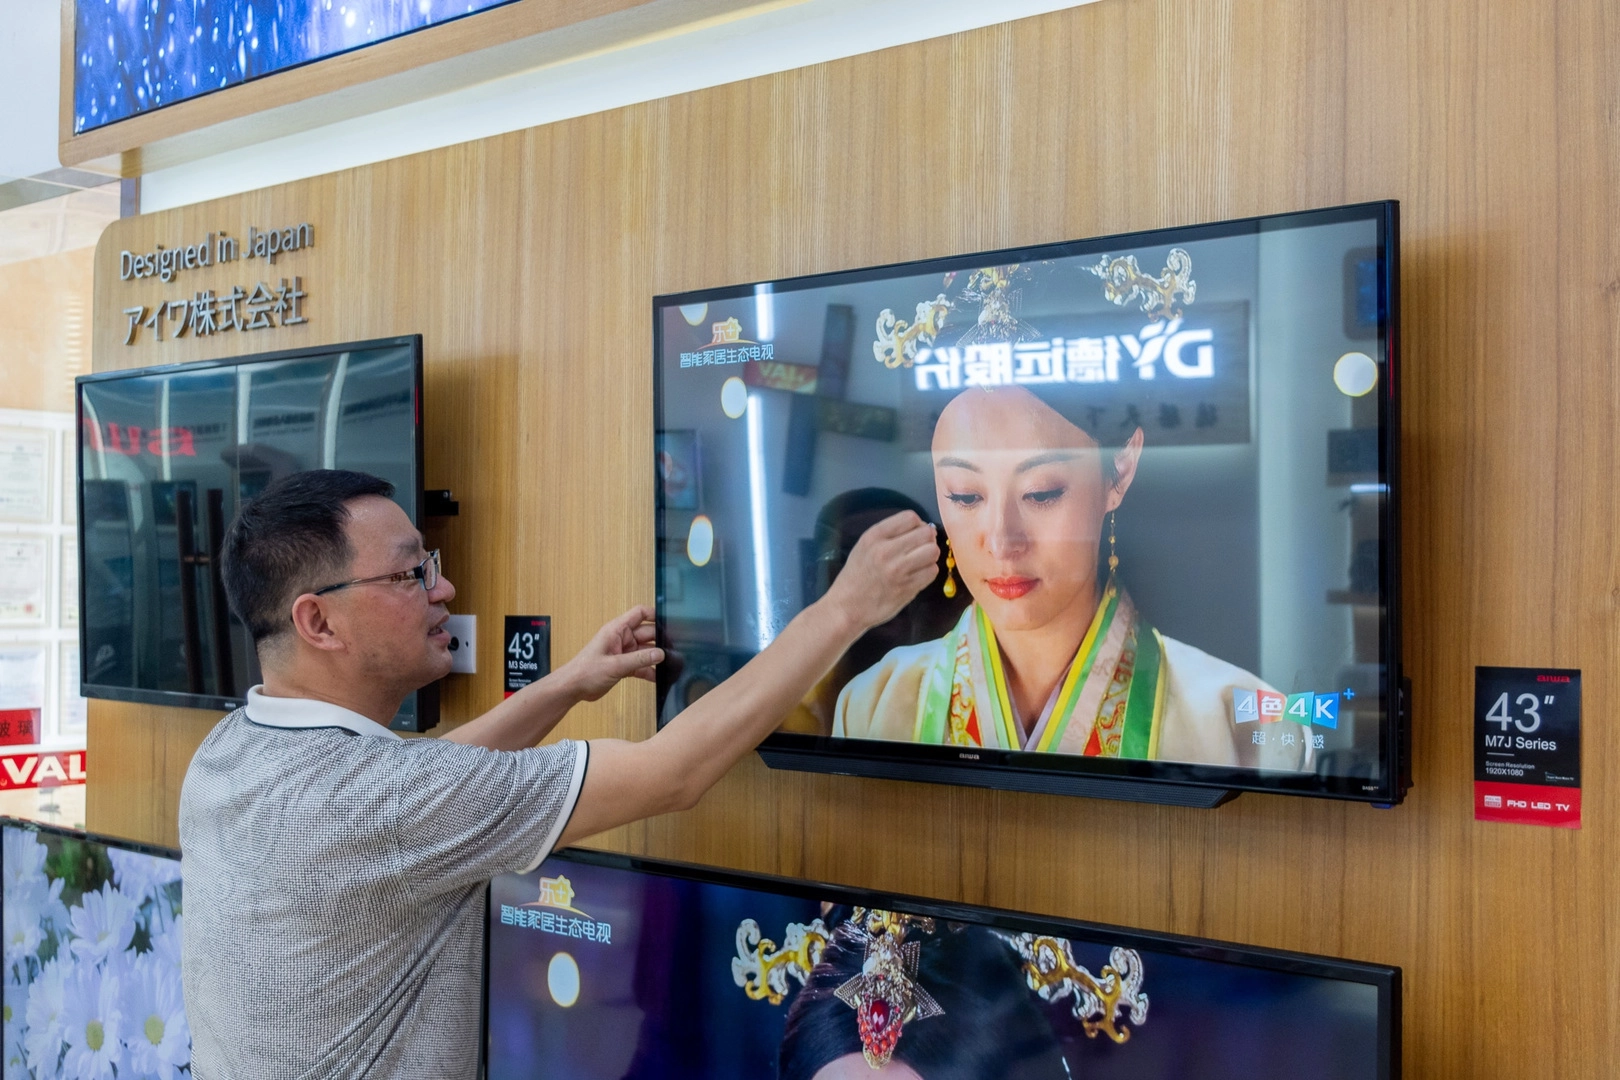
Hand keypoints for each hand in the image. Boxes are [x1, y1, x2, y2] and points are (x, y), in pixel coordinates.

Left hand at [560, 606, 663, 702]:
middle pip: (647, 633)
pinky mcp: (623, 666)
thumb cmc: (586, 671)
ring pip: (645, 651)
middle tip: (676, 648)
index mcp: (617, 630)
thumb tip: (660, 654)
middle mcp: (621, 639)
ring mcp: (623, 652)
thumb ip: (639, 659)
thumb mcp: (615, 665)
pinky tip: (658, 677)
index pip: (639, 614)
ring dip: (655, 657)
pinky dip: (649, 670)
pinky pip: (640, 665)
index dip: (654, 615)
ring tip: (671, 664)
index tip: (670, 622)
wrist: (572, 688)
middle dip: (660, 640)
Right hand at [822, 511, 939, 632]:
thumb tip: (924, 529)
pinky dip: (928, 572)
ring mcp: (898, 570)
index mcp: (874, 536)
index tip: (914, 534)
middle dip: (928, 540)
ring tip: (920, 563)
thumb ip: (890, 534)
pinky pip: (932, 572)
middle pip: (926, 533)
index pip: (910, 517)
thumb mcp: (864, 546)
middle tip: (920, 549)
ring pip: (933, 552)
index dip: (918, 525)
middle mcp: (886, 550)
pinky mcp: (907, 587)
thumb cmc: (856, 575)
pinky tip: (917, 576)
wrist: (847, 607)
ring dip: (930, 556)